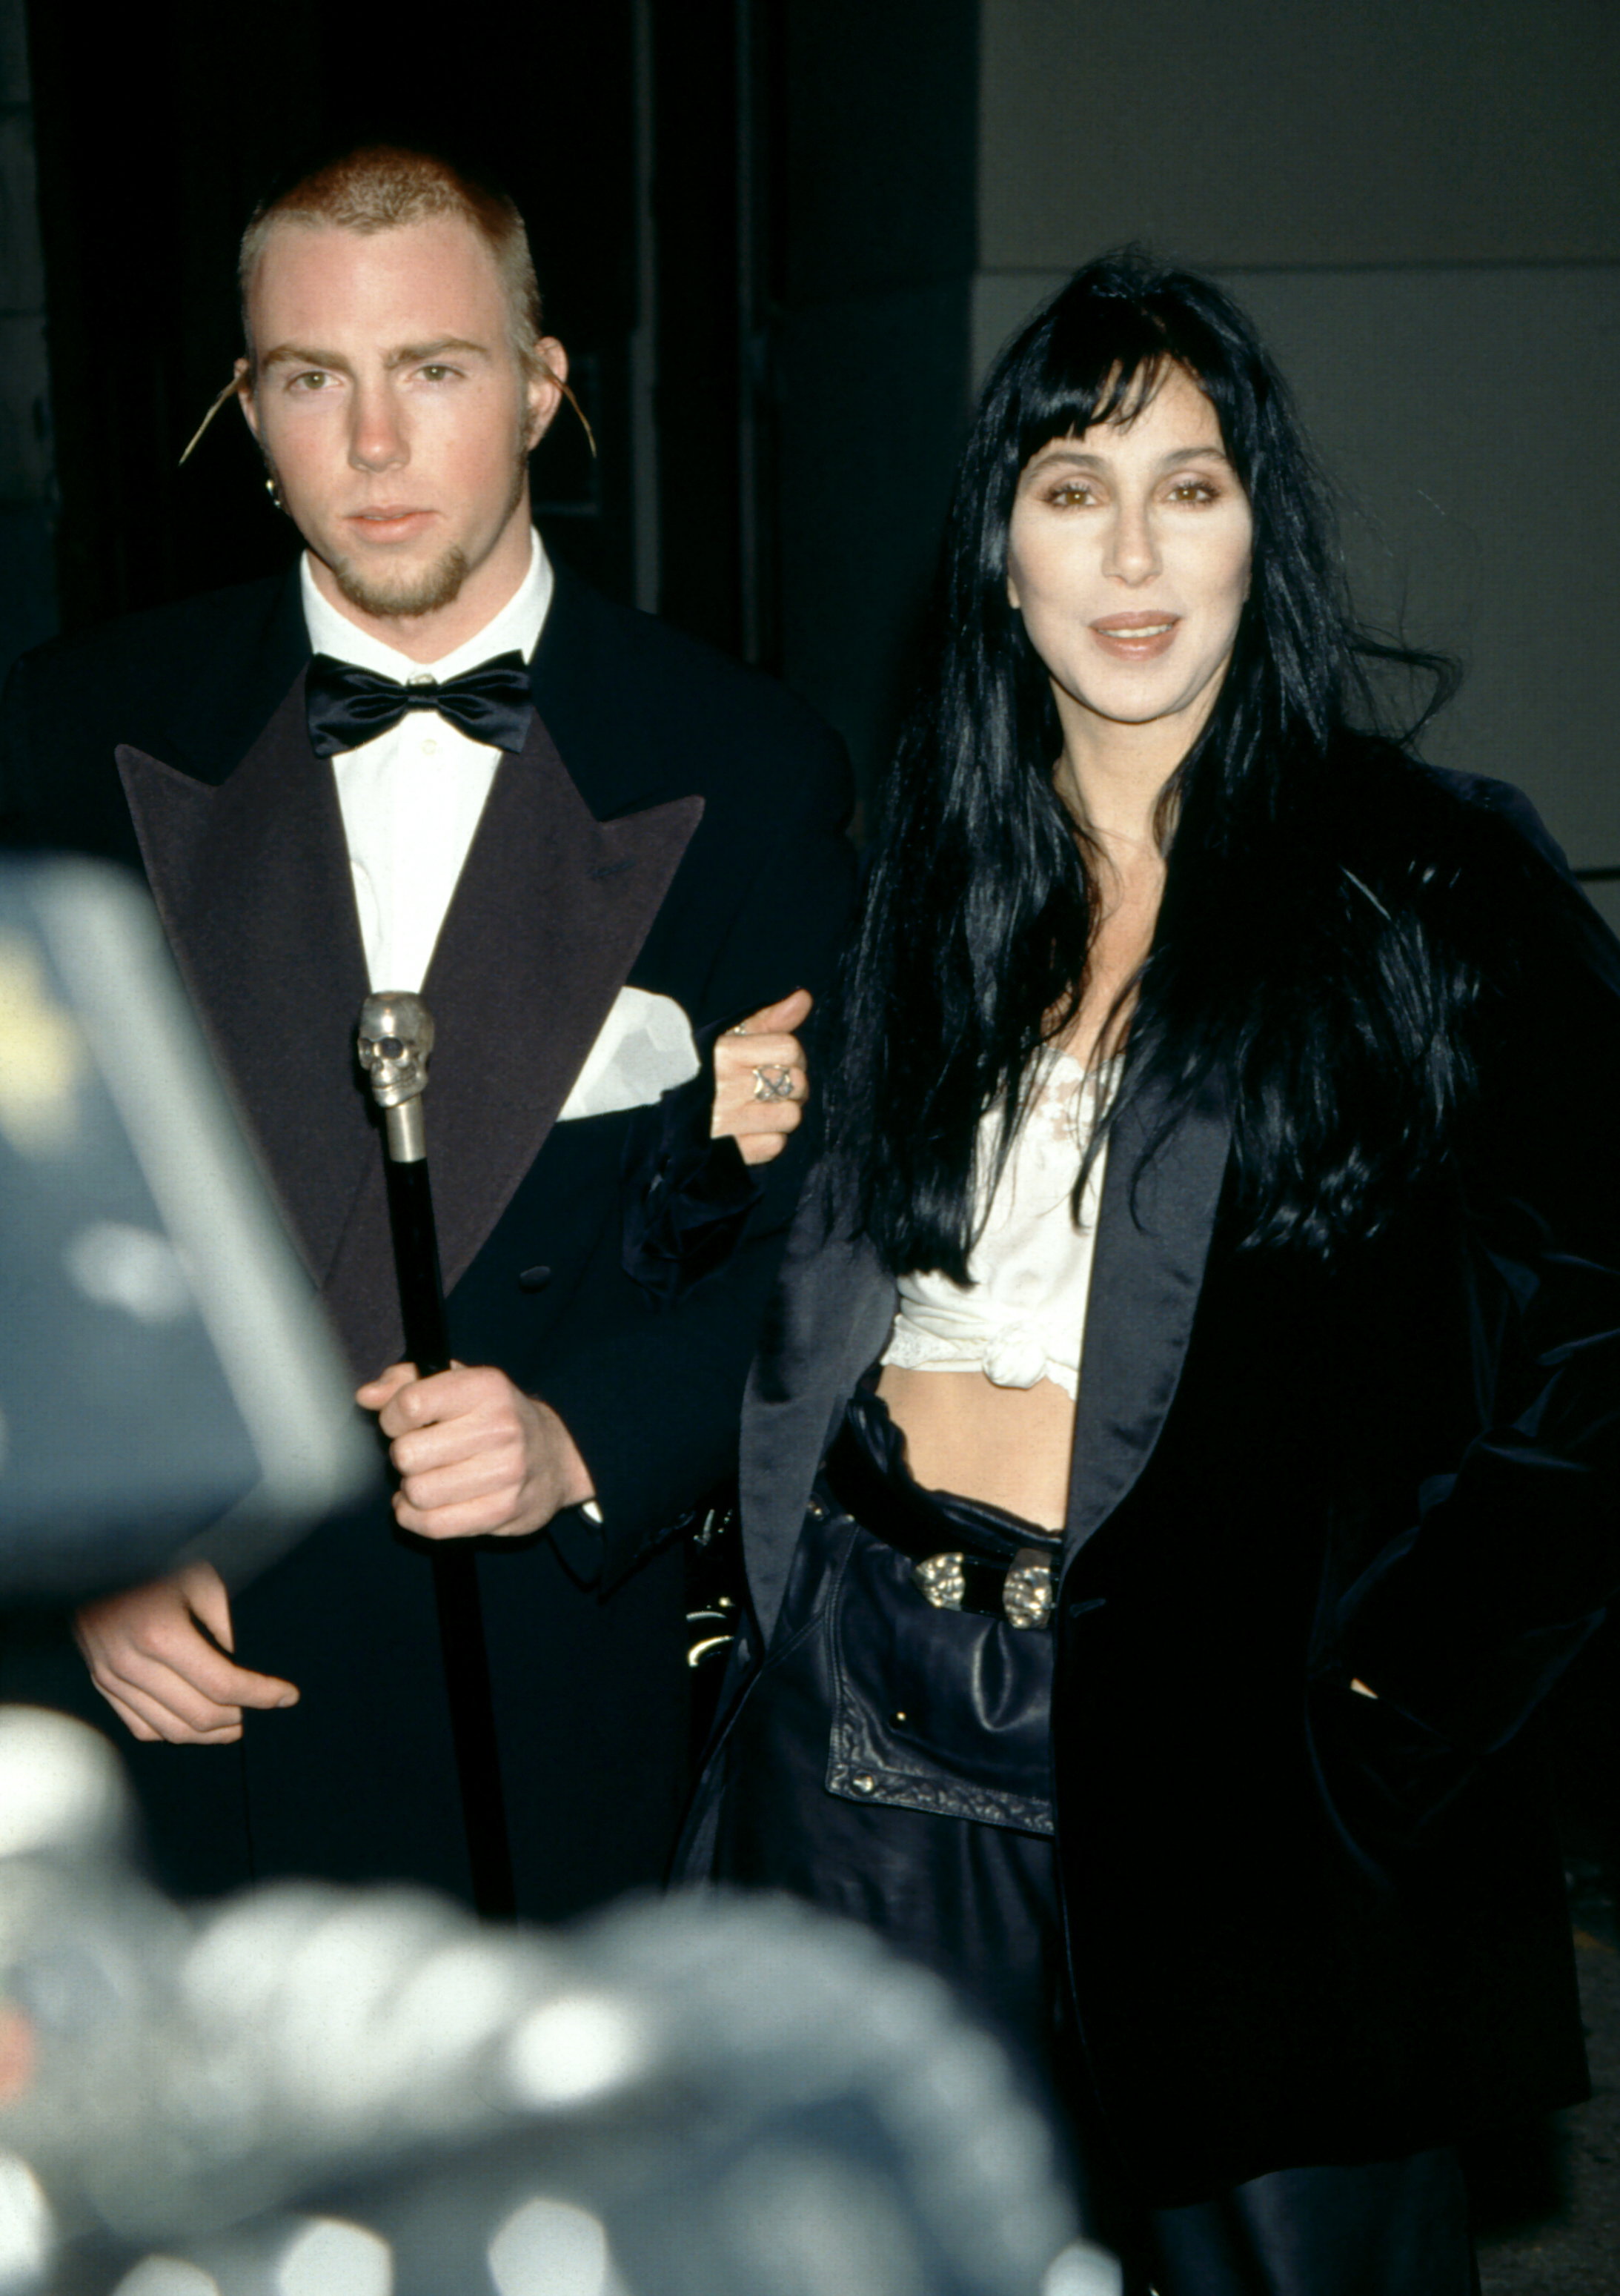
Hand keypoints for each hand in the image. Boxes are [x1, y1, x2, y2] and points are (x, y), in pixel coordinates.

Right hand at [73, 1561, 297, 1743]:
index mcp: (161, 1635)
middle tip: (263, 1711)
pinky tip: (195, 1725)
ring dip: (209, 1735)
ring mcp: (112, 1677)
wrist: (95, 1554)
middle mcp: (132, 1664)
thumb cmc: (153, 1558)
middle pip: (198, 1715)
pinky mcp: (101, 1681)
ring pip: (169, 1730)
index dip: (261, 1695)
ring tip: (236, 1726)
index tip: (287, 1695)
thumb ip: (226, 1623)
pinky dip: (172, 1732)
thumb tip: (245, 1663)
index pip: (223, 1685)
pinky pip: (140, 1726)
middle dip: (240, 1719)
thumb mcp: (200, 1579)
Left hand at [358, 1363, 595, 1539]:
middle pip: (407, 1454)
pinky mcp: (502, 1512)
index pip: (411, 1405)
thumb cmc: (496, 1416)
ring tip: (427, 1478)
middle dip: (403, 1456)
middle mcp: (500, 1428)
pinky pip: (433, 1525)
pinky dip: (414, 1517)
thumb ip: (407, 1382)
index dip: (392, 1418)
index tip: (402, 1423)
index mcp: (486, 1388)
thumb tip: (367, 1397)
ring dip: (411, 1489)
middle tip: (420, 1453)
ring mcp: (504, 1474)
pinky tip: (423, 1504)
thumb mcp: (460, 1383)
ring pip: (417, 1492)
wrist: (556, 1455)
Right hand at [713, 989, 811, 1164]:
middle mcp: (726, 1088)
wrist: (658, 1116)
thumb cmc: (699, 1071)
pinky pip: (776, 1145)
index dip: (794, 1056)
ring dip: (782, 1114)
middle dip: (792, 1085)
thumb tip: (804, 997)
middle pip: (797, 1083)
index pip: (789, 1049)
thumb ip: (767, 1020)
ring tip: (764, 1109)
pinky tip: (752, 1130)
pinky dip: (768, 1139)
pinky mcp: (731, 1153)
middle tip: (773, 1087)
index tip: (782, 1062)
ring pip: (791, 1117)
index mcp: (724, 1054)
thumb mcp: (727, 1038)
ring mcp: (729, 1123)